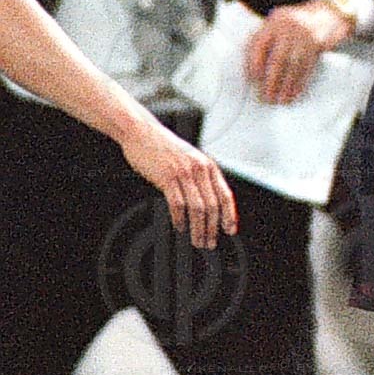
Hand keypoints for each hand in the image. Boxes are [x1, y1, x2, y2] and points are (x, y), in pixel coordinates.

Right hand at [118, 118, 237, 248]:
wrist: (142, 132)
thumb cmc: (164, 148)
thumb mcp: (190, 159)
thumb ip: (200, 177)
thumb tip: (209, 203)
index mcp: (208, 166)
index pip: (225, 195)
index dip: (229, 215)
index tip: (230, 230)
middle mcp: (199, 169)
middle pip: (212, 205)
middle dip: (213, 228)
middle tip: (210, 243)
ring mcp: (183, 173)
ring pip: (197, 208)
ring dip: (198, 228)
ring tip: (196, 240)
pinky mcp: (167, 177)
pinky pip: (177, 204)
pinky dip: (180, 219)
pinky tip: (180, 227)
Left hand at [244, 0, 352, 104]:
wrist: (330, 13)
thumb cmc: (299, 21)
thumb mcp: (281, 23)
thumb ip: (268, 38)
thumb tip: (253, 67)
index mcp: (274, 21)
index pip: (259, 44)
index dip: (254, 63)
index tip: (252, 80)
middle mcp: (289, 28)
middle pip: (278, 58)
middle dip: (271, 81)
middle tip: (266, 97)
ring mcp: (305, 36)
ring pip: (293, 65)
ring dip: (286, 85)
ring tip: (280, 100)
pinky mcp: (318, 45)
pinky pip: (307, 67)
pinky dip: (300, 82)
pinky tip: (294, 93)